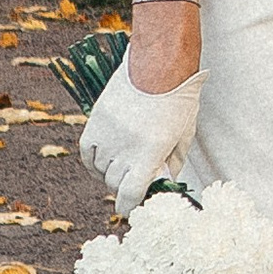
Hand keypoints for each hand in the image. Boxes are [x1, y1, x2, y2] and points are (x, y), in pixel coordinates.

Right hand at [80, 58, 204, 208]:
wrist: (158, 64)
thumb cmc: (177, 99)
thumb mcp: (184, 135)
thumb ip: (173, 163)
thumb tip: (163, 182)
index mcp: (149, 154)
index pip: (130, 195)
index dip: (130, 207)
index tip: (132, 209)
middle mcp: (125, 149)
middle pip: (115, 184)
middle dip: (125, 187)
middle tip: (135, 181)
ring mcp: (107, 136)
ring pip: (101, 171)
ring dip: (111, 174)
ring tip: (123, 166)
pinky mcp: (95, 123)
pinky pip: (88, 154)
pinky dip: (95, 162)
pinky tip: (105, 162)